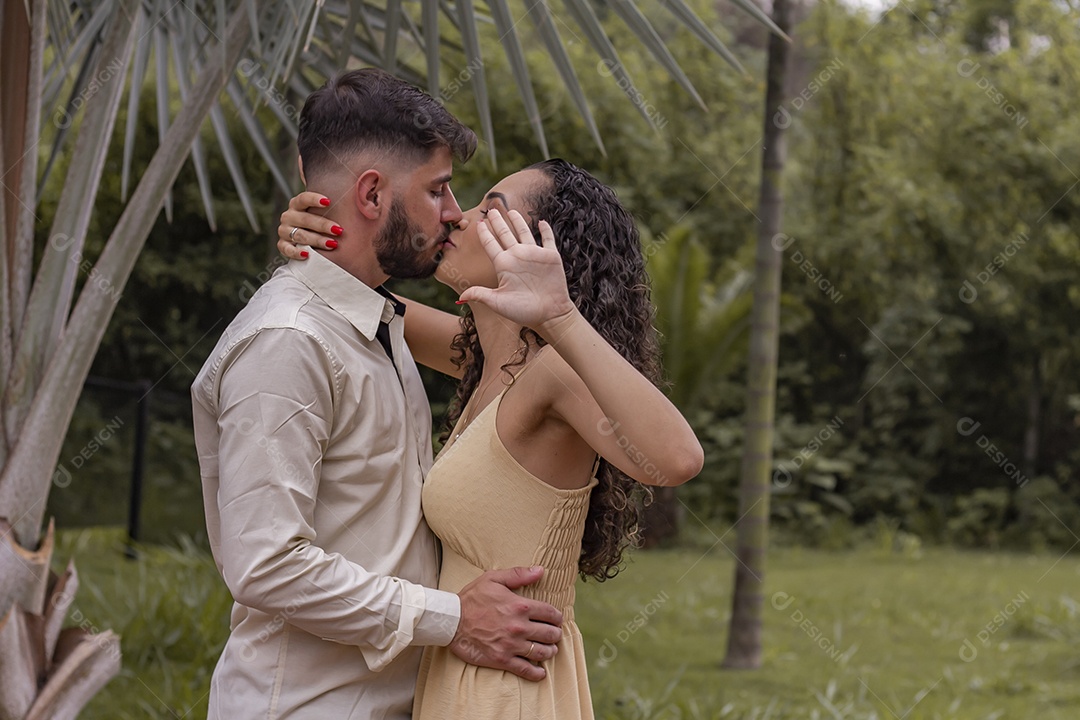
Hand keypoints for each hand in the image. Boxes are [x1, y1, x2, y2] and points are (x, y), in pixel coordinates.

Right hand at [277, 191, 342, 259]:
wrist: (307, 238)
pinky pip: (287, 250)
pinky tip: (308, 254)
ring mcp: (284, 231)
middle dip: (323, 225)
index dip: (314, 199)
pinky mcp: (282, 245)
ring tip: (333, 244)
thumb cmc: (320, 221)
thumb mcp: (324, 211)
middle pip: (305, 219)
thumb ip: (336, 204)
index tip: (328, 201)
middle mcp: (288, 216)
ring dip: (317, 240)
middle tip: (339, 230)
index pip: (303, 198)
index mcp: (297, 204)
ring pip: (299, 235)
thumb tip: (359, 193)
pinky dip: (296, 252)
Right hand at [451, 566, 563, 681]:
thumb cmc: (471, 598)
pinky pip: (526, 670)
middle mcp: (519, 627)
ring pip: (542, 652)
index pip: (550, 613)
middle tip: (554, 634)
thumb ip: (518, 574)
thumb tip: (540, 571)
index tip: (557, 619)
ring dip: (550, 651)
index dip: (557, 617)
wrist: (451, 621)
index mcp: (520, 606)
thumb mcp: (493, 579)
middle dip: (556, 634)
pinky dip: (537, 673)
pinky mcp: (502, 660)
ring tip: (550, 649)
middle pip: (550, 634)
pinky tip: (540, 672)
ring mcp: (512, 645)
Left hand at [457, 210, 576, 334]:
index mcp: (504, 265)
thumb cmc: (523, 312)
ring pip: (524, 232)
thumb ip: (481, 295)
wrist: (549, 315)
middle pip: (505, 234)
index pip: (491, 244)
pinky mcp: (550, 257)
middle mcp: (517, 257)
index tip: (478, 223)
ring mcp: (534, 255)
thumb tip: (461, 295)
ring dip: (518, 221)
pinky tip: (541, 221)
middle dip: (498, 221)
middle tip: (491, 209)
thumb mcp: (498, 303)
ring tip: (511, 211)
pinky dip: (545, 230)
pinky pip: (547, 239)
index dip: (484, 233)